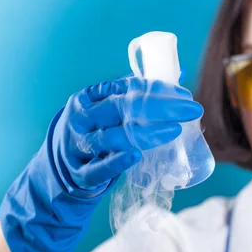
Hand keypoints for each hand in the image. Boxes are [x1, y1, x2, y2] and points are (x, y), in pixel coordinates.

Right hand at [0, 77, 201, 251]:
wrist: (59, 170)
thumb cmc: (94, 134)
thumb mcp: (106, 111)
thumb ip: (135, 97)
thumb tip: (176, 78)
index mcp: (87, 99)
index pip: (126, 89)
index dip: (157, 90)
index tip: (183, 94)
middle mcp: (81, 119)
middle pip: (123, 109)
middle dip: (161, 108)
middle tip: (191, 109)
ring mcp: (79, 147)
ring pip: (114, 137)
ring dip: (148, 133)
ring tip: (175, 130)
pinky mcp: (81, 173)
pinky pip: (100, 168)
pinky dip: (118, 162)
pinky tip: (137, 155)